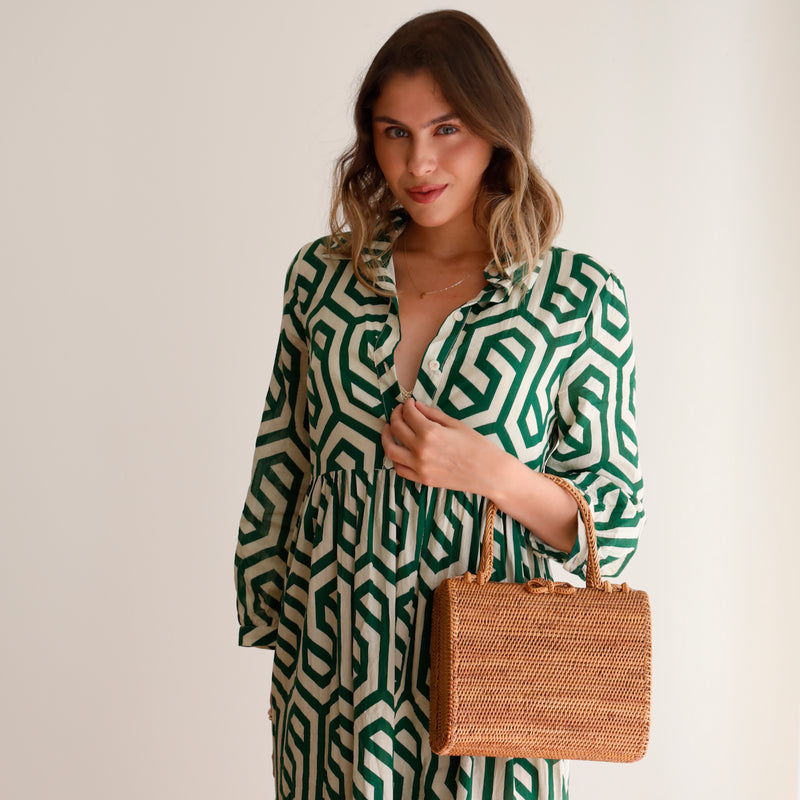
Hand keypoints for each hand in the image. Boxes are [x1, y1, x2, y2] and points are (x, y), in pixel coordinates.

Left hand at [380, 399, 500, 492]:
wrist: (489, 473)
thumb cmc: (477, 446)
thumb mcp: (456, 424)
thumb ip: (432, 414)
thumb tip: (416, 406)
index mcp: (430, 432)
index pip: (408, 414)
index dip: (406, 405)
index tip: (409, 403)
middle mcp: (421, 450)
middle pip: (396, 429)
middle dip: (395, 416)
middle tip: (399, 412)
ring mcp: (419, 467)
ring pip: (390, 450)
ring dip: (386, 437)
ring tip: (389, 429)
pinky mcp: (422, 479)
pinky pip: (399, 469)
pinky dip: (395, 458)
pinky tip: (399, 450)